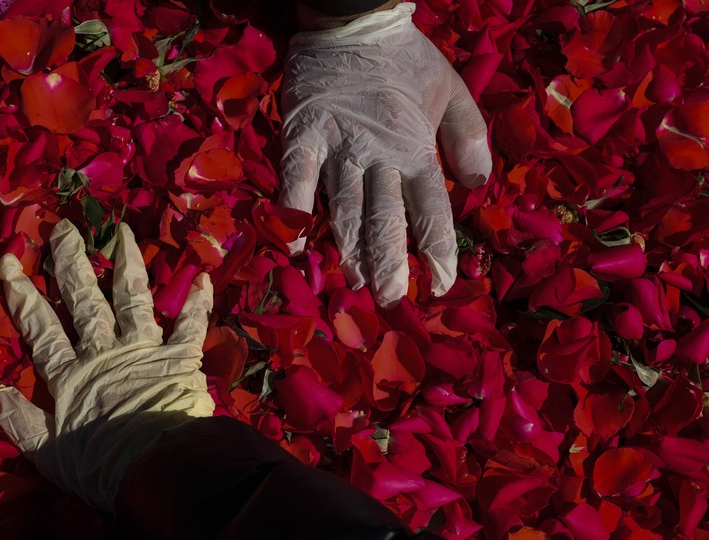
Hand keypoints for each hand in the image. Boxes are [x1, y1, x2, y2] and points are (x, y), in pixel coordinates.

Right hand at [0, 220, 214, 511]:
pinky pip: (191, 325)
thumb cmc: (100, 466)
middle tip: (64, 228)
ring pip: (133, 298)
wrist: (157, 469)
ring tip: (123, 232)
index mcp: (70, 374)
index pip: (40, 327)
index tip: (9, 261)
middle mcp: (105, 350)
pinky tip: (202, 278)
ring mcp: (144, 349)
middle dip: (71, 263)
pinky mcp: (180, 357)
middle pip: (84, 300)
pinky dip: (198, 303)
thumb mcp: (47, 451)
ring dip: (127, 264)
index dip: (22, 295)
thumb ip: (18, 419)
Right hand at [279, 3, 490, 306]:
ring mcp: (337, 149)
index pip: (432, 212)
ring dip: (350, 250)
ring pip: (344, 209)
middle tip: (393, 302)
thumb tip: (479, 187)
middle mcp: (379, 157)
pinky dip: (295, 216)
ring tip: (357, 284)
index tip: (442, 285)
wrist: (352, 21)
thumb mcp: (452, 91)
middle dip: (391, 265)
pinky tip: (297, 247)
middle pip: (385, 221)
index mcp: (416, 150)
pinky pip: (296, 182)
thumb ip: (469, 138)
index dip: (437, 253)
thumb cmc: (405, 61)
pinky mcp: (302, 137)